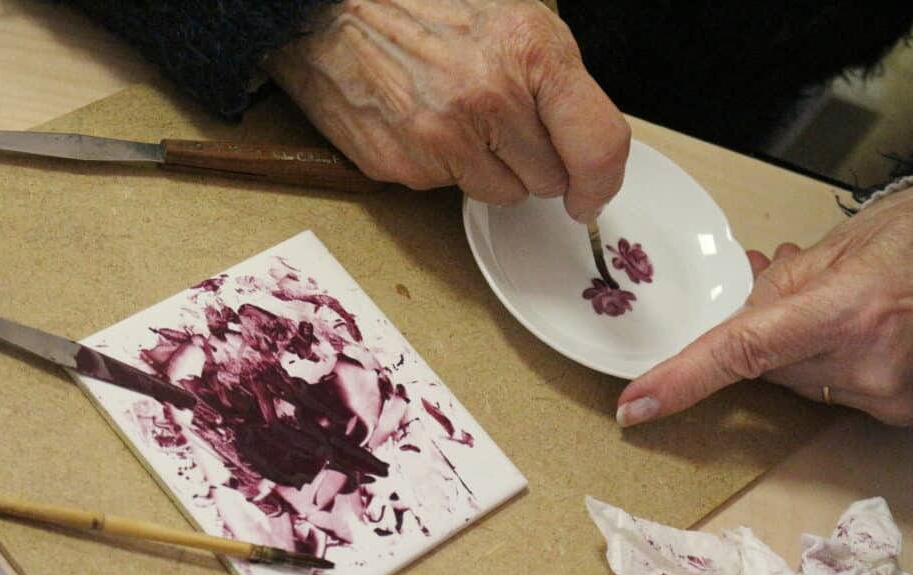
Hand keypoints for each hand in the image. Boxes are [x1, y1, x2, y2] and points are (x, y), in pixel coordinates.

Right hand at [264, 0, 629, 220]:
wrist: (334, 13)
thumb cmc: (427, 11)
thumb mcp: (515, 21)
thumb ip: (559, 85)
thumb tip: (589, 152)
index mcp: (531, 52)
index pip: (598, 144)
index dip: (601, 182)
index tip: (591, 194)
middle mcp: (491, 98)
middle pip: (550, 179)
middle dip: (535, 162)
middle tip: (502, 124)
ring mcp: (445, 138)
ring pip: (504, 194)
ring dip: (492, 170)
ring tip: (459, 120)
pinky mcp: (407, 166)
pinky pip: (450, 191)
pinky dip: (444, 168)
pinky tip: (424, 126)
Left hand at [617, 186, 912, 426]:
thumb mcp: (846, 247)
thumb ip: (781, 287)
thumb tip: (736, 314)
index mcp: (845, 311)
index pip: (739, 352)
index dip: (681, 380)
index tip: (635, 406)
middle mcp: (867, 364)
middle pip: (771, 370)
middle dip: (770, 338)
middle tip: (801, 298)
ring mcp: (891, 395)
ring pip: (804, 383)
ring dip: (807, 351)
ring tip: (847, 307)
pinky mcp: (904, 412)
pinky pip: (840, 393)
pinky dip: (838, 366)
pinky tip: (865, 331)